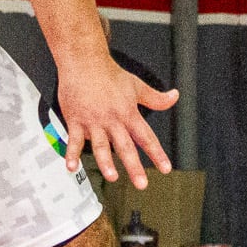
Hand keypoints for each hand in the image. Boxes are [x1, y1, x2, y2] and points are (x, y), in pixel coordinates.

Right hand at [56, 55, 178, 188]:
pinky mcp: (75, 121)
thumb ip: (156, 98)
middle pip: (125, 146)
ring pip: (101, 146)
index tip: (165, 168)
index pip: (146, 137)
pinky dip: (72, 154)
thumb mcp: (137, 86)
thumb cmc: (109, 74)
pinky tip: (72, 168)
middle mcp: (112, 120)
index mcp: (128, 113)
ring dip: (106, 162)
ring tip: (112, 176)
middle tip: (142, 184)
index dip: (157, 153)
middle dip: (134, 166)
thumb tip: (175, 97)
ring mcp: (93, 122)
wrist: (84, 62)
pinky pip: (74, 140)